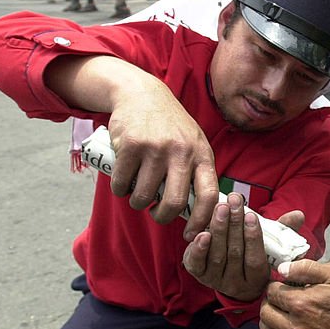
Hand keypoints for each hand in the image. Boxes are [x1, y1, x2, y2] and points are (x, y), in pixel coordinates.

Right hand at [97, 67, 218, 235]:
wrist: (143, 94)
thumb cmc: (171, 126)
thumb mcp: (194, 143)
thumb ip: (197, 172)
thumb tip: (199, 212)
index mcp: (202, 155)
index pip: (209, 195)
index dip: (202, 220)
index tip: (191, 234)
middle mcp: (182, 152)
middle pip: (174, 202)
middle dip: (162, 217)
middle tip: (156, 214)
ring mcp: (156, 148)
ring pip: (145, 196)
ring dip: (138, 203)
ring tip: (138, 194)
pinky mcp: (131, 146)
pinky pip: (122, 183)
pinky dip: (120, 190)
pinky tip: (123, 184)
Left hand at [181, 193, 293, 300]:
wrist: (231, 277)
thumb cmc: (253, 256)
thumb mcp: (271, 246)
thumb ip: (283, 230)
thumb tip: (298, 215)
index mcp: (257, 279)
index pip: (255, 259)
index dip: (253, 238)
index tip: (252, 216)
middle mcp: (235, 283)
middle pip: (235, 254)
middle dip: (234, 225)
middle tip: (234, 202)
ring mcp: (215, 281)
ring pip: (217, 255)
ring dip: (218, 229)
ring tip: (221, 207)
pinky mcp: (198, 275)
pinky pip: (196, 264)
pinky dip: (198, 248)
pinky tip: (202, 232)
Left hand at [260, 261, 329, 328]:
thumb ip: (307, 269)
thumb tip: (282, 269)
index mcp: (301, 304)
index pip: (272, 293)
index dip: (275, 287)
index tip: (280, 286)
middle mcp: (296, 328)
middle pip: (266, 315)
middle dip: (269, 304)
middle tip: (276, 300)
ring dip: (269, 324)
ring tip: (277, 317)